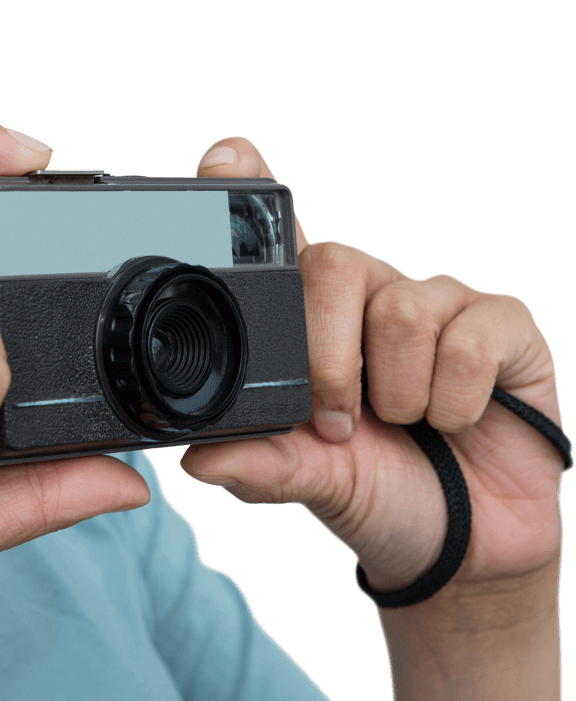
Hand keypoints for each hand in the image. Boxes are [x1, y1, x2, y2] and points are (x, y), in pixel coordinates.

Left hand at [181, 137, 564, 598]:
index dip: (255, 191)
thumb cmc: (378, 492)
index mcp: (313, 322)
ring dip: (398, 394)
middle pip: (332, 263)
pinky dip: (455, 399)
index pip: (282, 237)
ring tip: (407, 424)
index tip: (225, 156)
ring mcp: (438, 304)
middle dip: (330, 359)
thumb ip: (262, 464)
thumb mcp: (311, 482)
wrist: (461, 543)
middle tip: (338, 422)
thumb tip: (198, 460)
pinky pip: (470, 337)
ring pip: (401, 308)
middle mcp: (371, 295)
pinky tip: (456, 419)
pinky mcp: (503, 324)